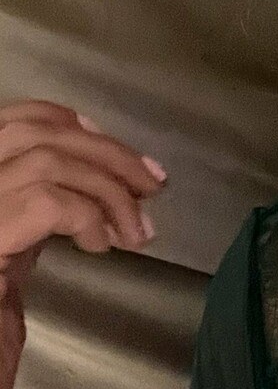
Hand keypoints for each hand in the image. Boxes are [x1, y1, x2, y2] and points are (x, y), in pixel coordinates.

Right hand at [0, 102, 166, 388]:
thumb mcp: (9, 266)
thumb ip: (32, 221)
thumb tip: (83, 193)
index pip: (13, 123)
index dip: (67, 122)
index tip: (114, 146)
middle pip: (35, 134)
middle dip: (105, 151)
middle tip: (153, 184)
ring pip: (48, 160)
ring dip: (108, 186)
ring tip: (136, 228)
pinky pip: (48, 200)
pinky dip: (88, 212)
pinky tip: (104, 244)